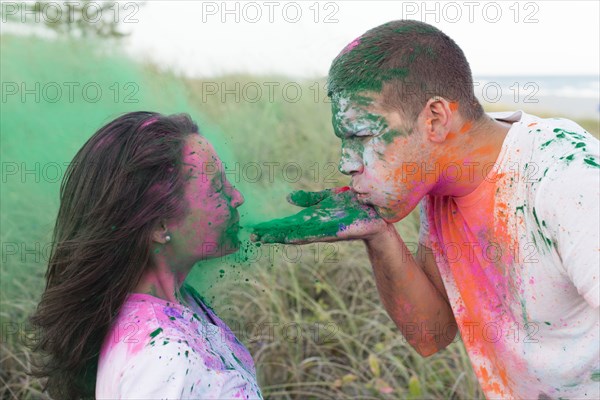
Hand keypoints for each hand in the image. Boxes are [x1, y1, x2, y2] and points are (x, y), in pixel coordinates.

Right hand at [250, 186, 388, 243]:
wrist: (375, 213)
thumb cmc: (351, 206)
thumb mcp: (325, 199)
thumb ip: (308, 199)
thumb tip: (288, 198)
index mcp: (311, 220)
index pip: (287, 225)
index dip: (271, 228)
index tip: (255, 230)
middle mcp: (315, 228)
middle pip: (289, 232)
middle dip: (272, 234)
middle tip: (254, 236)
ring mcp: (325, 230)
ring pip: (299, 236)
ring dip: (282, 237)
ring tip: (266, 238)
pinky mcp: (336, 230)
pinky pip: (317, 233)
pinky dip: (302, 236)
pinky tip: (290, 237)